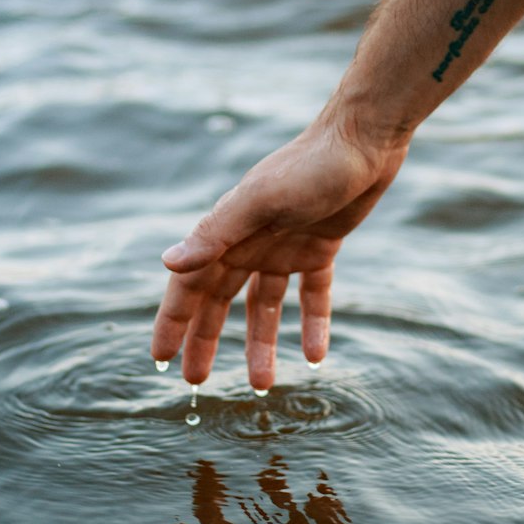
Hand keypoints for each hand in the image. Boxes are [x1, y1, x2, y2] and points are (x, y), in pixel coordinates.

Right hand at [152, 108, 408, 388]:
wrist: (364, 139)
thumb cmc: (310, 165)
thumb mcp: (261, 202)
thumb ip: (217, 234)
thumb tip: (169, 264)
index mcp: (227, 232)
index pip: (189, 286)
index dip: (172, 322)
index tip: (159, 359)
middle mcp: (249, 243)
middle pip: (220, 303)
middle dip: (207, 341)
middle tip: (198, 383)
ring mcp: (283, 248)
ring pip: (265, 307)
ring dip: (262, 343)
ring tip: (263, 385)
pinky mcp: (319, 249)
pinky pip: (312, 296)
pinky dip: (313, 324)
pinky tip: (317, 356)